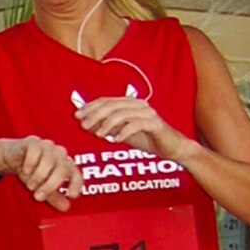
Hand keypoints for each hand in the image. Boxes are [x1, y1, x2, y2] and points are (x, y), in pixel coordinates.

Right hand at [0, 136, 82, 211]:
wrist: (10, 157)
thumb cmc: (30, 170)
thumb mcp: (42, 186)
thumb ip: (54, 197)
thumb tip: (66, 207)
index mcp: (64, 164)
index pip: (75, 173)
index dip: (76, 184)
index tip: (71, 195)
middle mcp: (59, 153)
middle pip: (61, 170)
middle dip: (50, 185)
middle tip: (38, 196)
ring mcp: (47, 146)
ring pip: (48, 162)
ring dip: (38, 177)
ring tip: (30, 185)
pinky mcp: (33, 141)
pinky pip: (35, 152)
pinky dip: (30, 163)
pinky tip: (25, 170)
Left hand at [74, 94, 190, 161]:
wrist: (172, 148)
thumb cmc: (147, 139)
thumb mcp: (122, 132)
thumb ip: (107, 126)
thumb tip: (85, 123)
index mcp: (130, 103)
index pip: (107, 101)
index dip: (91, 107)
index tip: (78, 115)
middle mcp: (139, 105)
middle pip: (112, 106)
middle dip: (95, 115)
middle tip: (84, 126)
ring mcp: (148, 113)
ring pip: (123, 114)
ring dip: (107, 124)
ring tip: (98, 135)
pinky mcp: (155, 124)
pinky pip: (136, 125)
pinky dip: (123, 132)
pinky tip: (115, 140)